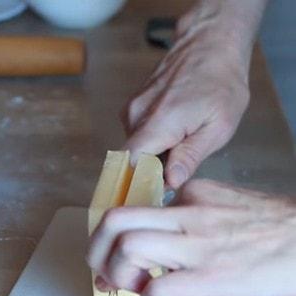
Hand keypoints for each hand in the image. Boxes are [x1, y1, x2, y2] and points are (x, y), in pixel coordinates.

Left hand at [87, 179, 295, 295]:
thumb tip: (173, 235)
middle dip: (97, 252)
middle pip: (114, 219)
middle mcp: (187, 215)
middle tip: (107, 276)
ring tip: (138, 292)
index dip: (119, 237)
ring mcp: (197, 245)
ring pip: (127, 247)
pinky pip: (158, 291)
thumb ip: (199, 212)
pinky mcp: (212, 277)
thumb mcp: (233, 205)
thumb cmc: (283, 230)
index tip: (120, 260)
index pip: (136, 207)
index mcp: (192, 196)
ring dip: (119, 276)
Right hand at [123, 0, 265, 187]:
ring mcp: (132, 109)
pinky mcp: (132, 106)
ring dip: (153, 155)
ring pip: (135, 147)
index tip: (148, 196)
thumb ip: (190, 156)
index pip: (129, 164)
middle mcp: (137, 116)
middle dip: (149, 173)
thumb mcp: (219, 127)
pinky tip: (174, 133)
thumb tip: (170, 182)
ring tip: (180, 146)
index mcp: (160, 123)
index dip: (134, 184)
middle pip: (131, 159)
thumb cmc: (220, 84)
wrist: (209, 45)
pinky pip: (137, 134)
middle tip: (175, 175)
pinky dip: (153, 141)